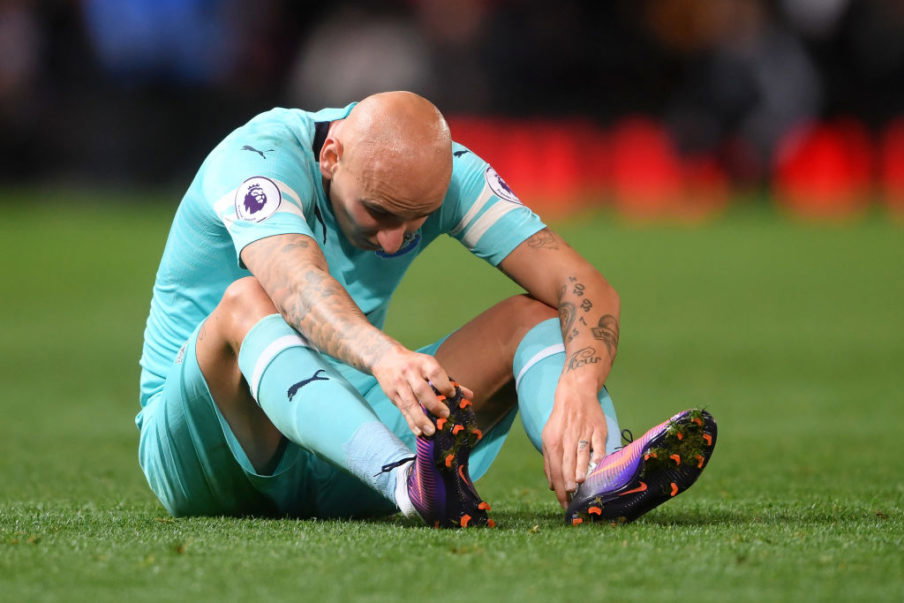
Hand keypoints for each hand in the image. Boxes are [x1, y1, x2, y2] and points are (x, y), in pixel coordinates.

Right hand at [371, 346, 472, 436]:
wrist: (385, 357)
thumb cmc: (414, 364)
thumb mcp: (429, 365)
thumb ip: (448, 381)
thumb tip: (469, 396)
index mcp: (423, 363)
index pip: (435, 373)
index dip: (444, 384)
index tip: (451, 394)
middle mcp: (410, 373)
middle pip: (421, 390)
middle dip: (433, 404)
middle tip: (445, 415)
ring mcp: (400, 385)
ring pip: (410, 403)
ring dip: (421, 419)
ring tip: (431, 431)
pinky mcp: (392, 396)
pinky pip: (403, 411)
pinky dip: (411, 422)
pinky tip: (419, 432)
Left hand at [540, 375, 608, 507]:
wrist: (575, 395)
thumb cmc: (561, 421)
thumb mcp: (548, 438)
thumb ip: (550, 462)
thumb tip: (552, 485)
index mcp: (553, 443)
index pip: (555, 471)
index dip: (559, 489)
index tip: (564, 504)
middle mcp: (567, 439)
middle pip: (567, 465)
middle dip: (568, 485)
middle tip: (572, 502)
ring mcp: (583, 434)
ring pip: (581, 456)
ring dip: (580, 471)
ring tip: (580, 486)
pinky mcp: (597, 429)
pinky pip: (598, 445)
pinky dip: (597, 456)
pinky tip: (597, 467)